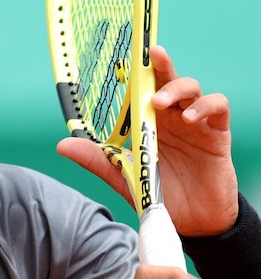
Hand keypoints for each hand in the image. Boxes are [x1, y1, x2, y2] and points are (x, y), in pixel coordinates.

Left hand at [57, 45, 237, 235]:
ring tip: (160, 103)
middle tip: (151, 57)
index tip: (124, 58)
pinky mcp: (217, 134)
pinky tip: (191, 118)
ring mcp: (196, 123)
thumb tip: (61, 145)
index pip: (142, 89)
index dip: (136, 72)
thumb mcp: (123, 176)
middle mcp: (171, 117)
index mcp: (148, 121)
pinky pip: (217, 107)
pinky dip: (205, 106)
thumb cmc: (158, 192)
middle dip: (159, 65)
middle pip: (167, 79)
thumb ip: (97, 159)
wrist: (191, 221)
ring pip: (191, 88)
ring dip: (176, 89)